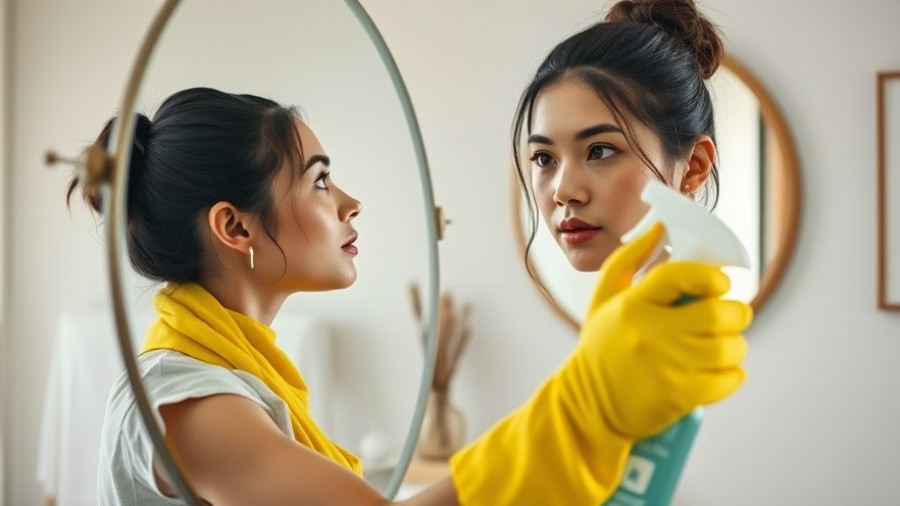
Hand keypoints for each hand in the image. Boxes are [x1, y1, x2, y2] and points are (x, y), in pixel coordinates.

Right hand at [573, 222, 752, 437]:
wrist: (587, 405)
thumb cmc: (600, 348)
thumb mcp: (603, 298)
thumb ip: (629, 258)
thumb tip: (659, 226)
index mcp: (634, 303)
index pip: (681, 275)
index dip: (710, 275)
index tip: (719, 282)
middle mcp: (651, 332)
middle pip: (718, 312)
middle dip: (735, 312)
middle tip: (729, 316)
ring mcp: (668, 366)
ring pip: (730, 347)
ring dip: (735, 345)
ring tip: (721, 347)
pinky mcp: (681, 396)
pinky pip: (729, 379)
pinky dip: (733, 375)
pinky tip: (717, 372)